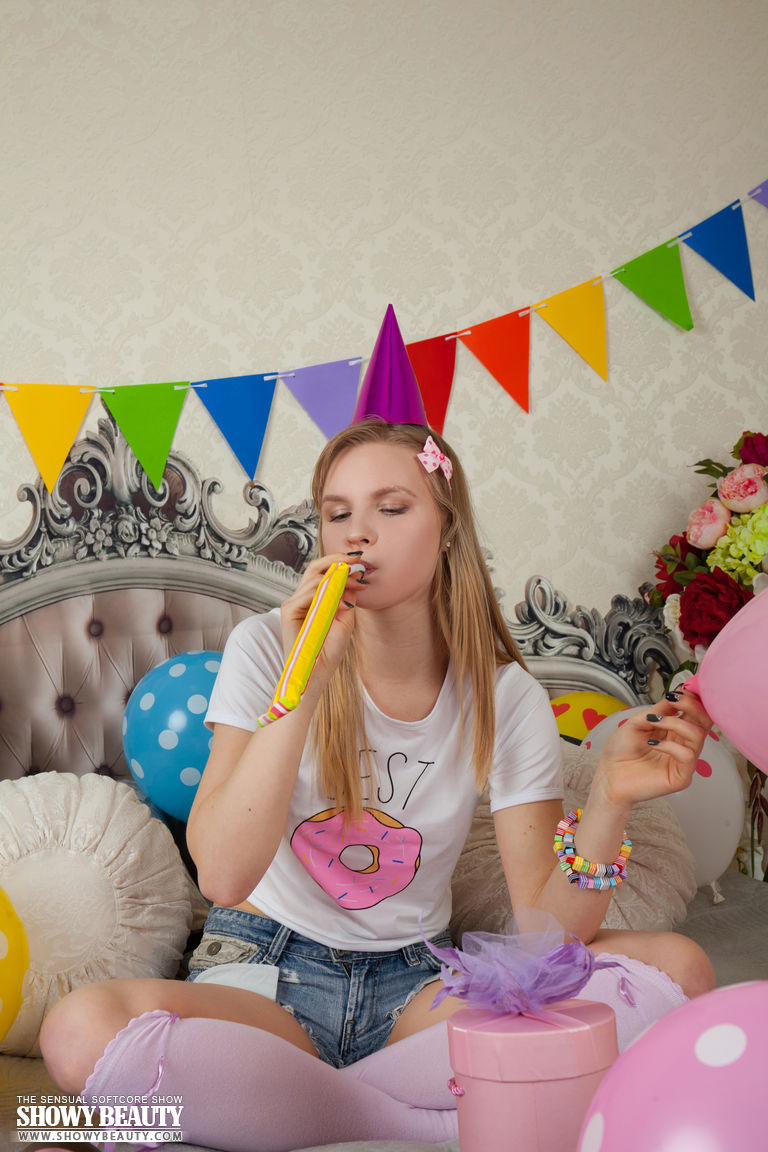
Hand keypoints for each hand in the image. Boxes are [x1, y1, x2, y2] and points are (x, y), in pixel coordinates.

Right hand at [279, 554, 361, 690]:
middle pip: (316, 568)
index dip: (341, 565)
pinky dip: (325, 592)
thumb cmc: (328, 652)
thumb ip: (347, 599)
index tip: (361, 564)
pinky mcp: (288, 612)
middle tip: (357, 561)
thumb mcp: (345, 621)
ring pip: (313, 577)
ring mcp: (294, 604)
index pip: (324, 573)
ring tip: (356, 584)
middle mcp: (302, 599)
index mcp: (314, 599)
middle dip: (337, 561)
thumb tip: (354, 576)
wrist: (317, 674)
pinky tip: (341, 601)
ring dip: (338, 577)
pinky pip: (307, 593)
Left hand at [592, 688, 712, 809]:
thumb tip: (677, 694)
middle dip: (691, 705)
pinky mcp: (681, 777)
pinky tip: (653, 744)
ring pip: (698, 735)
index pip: (696, 712)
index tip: (681, 689)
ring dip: (675, 723)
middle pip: (704, 721)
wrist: (609, 775)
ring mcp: (684, 761)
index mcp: (675, 730)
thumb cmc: (621, 750)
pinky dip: (671, 745)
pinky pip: (688, 756)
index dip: (694, 699)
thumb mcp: (638, 722)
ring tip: (653, 722)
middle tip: (674, 699)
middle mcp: (683, 744)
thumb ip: (659, 710)